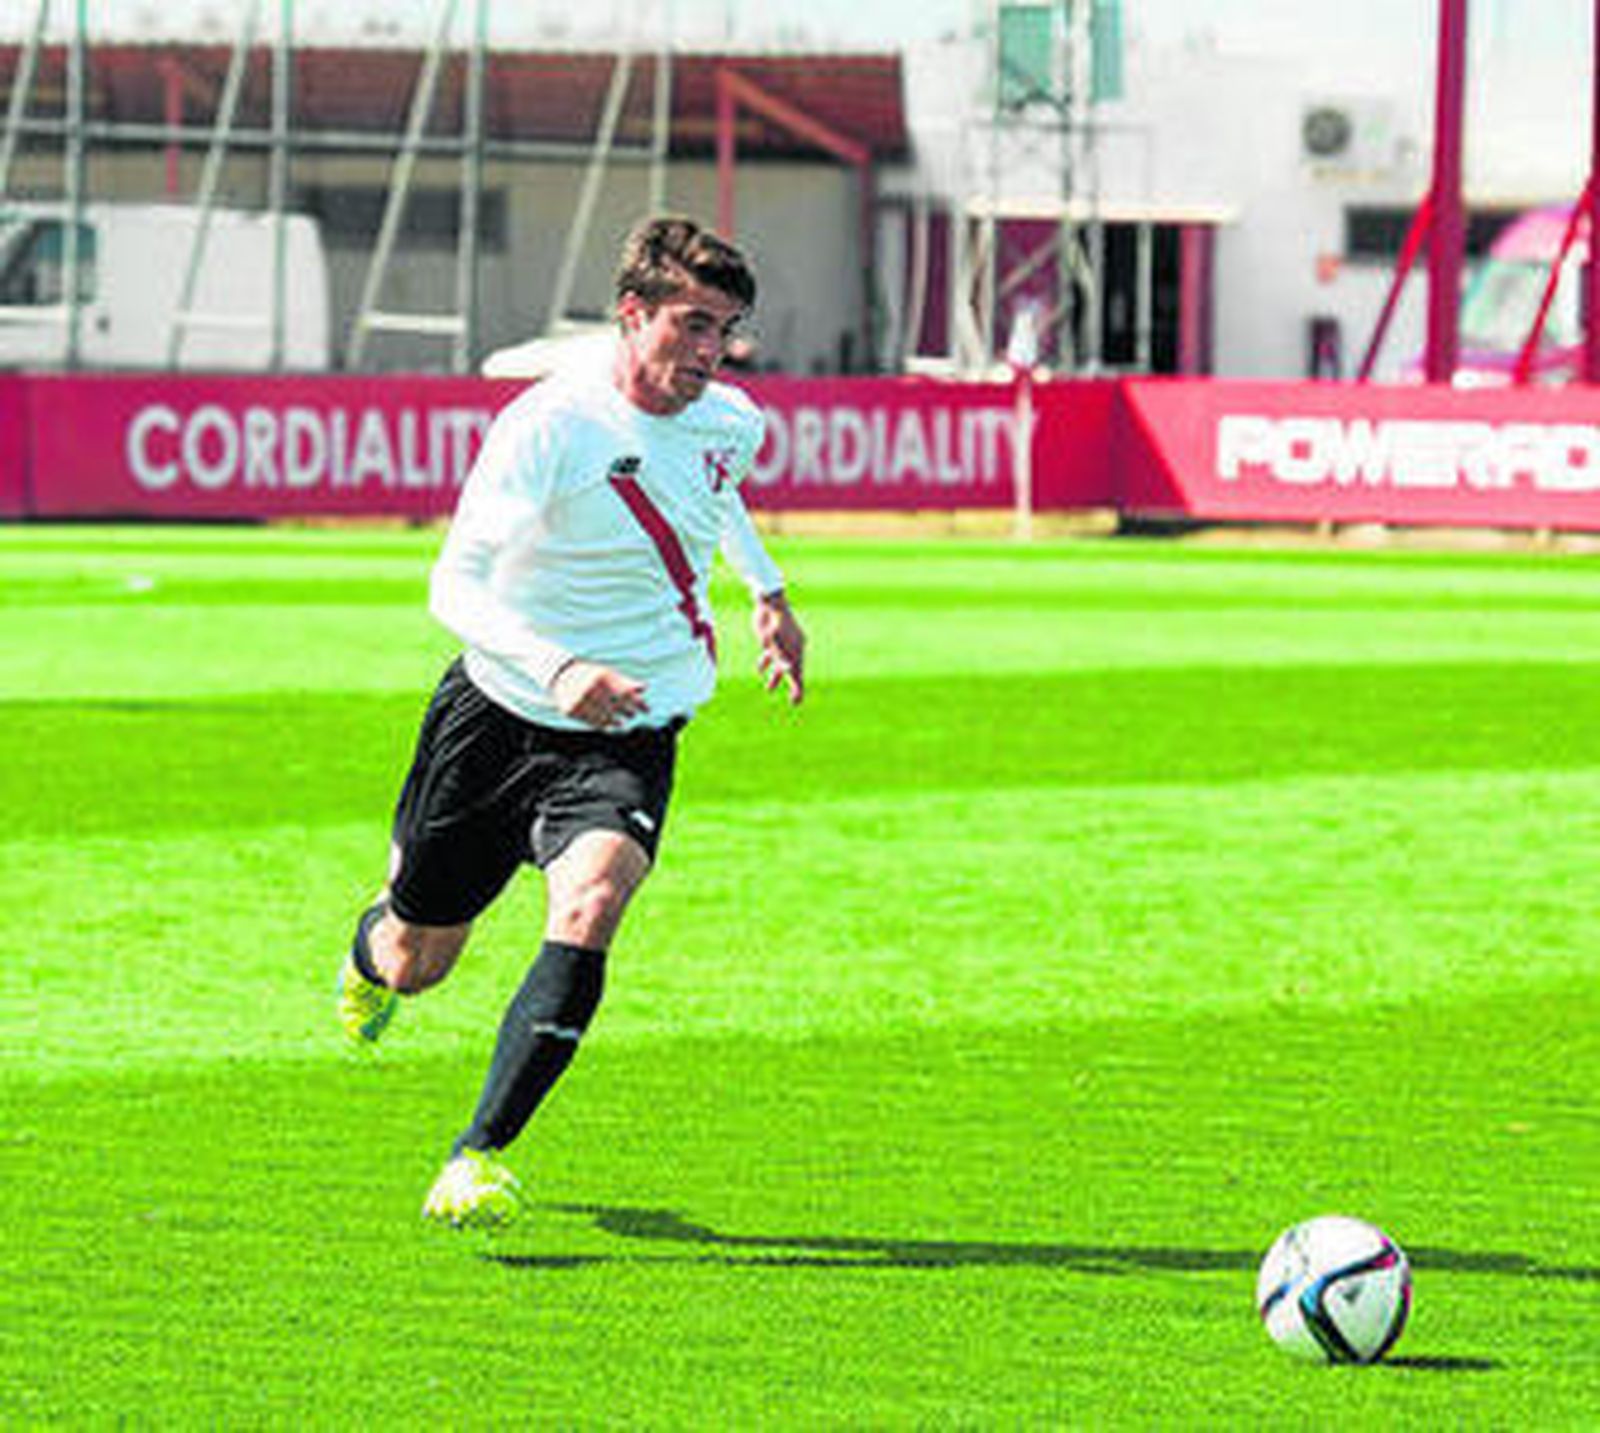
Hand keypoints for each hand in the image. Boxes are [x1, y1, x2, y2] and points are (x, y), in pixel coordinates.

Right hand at [551, 660, 649, 729]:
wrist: (560, 674)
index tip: (647, 710)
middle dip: (627, 711)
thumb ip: (624, 682)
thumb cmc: (589, 674)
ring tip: (621, 723)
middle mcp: (590, 689)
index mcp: (601, 678)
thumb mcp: (607, 674)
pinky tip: (610, 726)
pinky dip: (602, 725)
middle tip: (632, 714)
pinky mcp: (571, 710)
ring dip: (615, 721)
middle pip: (616, 706)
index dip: (638, 703)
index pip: (626, 694)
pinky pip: (591, 722)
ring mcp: (580, 700)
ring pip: (603, 716)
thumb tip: (643, 688)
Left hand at [754, 591, 804, 705]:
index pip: (798, 673)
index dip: (798, 688)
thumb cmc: (774, 621)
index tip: (796, 702)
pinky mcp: (772, 638)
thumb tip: (789, 669)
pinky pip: (772, 654)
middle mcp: (792, 647)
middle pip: (792, 670)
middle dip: (791, 685)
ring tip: (769, 690)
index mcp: (796, 649)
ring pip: (780, 664)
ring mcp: (783, 643)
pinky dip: (767, 663)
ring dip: (775, 676)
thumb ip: (781, 656)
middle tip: (793, 701)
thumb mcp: (775, 641)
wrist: (769, 602)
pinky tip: (760, 669)